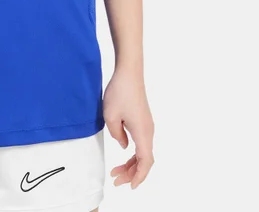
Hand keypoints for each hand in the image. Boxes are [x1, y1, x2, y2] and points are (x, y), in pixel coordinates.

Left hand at [103, 66, 154, 188]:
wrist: (129, 72)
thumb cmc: (120, 92)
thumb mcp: (110, 116)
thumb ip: (116, 135)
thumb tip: (124, 145)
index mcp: (143, 132)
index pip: (145, 161)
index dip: (139, 176)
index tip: (130, 186)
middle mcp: (149, 131)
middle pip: (145, 159)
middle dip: (132, 173)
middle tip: (116, 179)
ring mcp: (147, 125)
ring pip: (143, 152)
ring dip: (132, 163)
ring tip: (117, 171)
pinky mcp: (143, 120)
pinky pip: (141, 143)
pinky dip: (134, 153)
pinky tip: (124, 154)